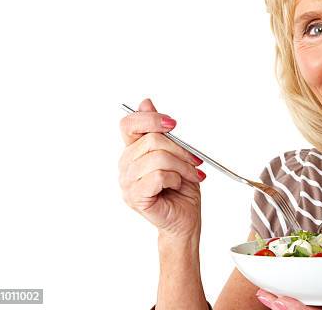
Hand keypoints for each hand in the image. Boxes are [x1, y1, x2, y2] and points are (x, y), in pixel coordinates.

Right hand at [118, 98, 205, 240]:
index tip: (173, 125)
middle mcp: (126, 165)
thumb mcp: (177, 153)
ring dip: (181, 166)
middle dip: (181, 150)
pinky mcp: (135, 196)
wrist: (186, 219)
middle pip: (151, 140)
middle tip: (194, 161)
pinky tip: (176, 186)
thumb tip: (145, 102)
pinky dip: (174, 179)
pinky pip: (157, 176)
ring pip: (157, 158)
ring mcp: (127, 182)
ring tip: (189, 176)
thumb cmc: (182, 189)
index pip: (128, 124)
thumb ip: (161, 131)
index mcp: (133, 151)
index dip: (151, 119)